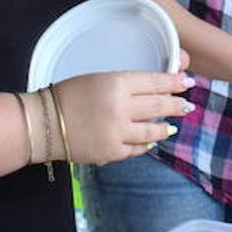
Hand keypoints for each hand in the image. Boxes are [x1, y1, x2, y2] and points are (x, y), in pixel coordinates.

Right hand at [52, 65, 194, 164]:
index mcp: (116, 83)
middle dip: (177, 105)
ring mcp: (118, 133)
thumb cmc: (68, 94)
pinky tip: (150, 142)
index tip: (187, 82)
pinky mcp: (112, 152)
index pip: (155, 82)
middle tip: (187, 105)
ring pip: (153, 131)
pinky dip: (145, 144)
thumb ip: (126, 83)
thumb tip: (153, 88)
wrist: (44, 123)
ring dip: (165, 128)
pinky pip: (137, 149)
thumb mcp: (98, 78)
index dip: (175, 82)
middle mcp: (121, 108)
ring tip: (172, 125)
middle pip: (159, 107)